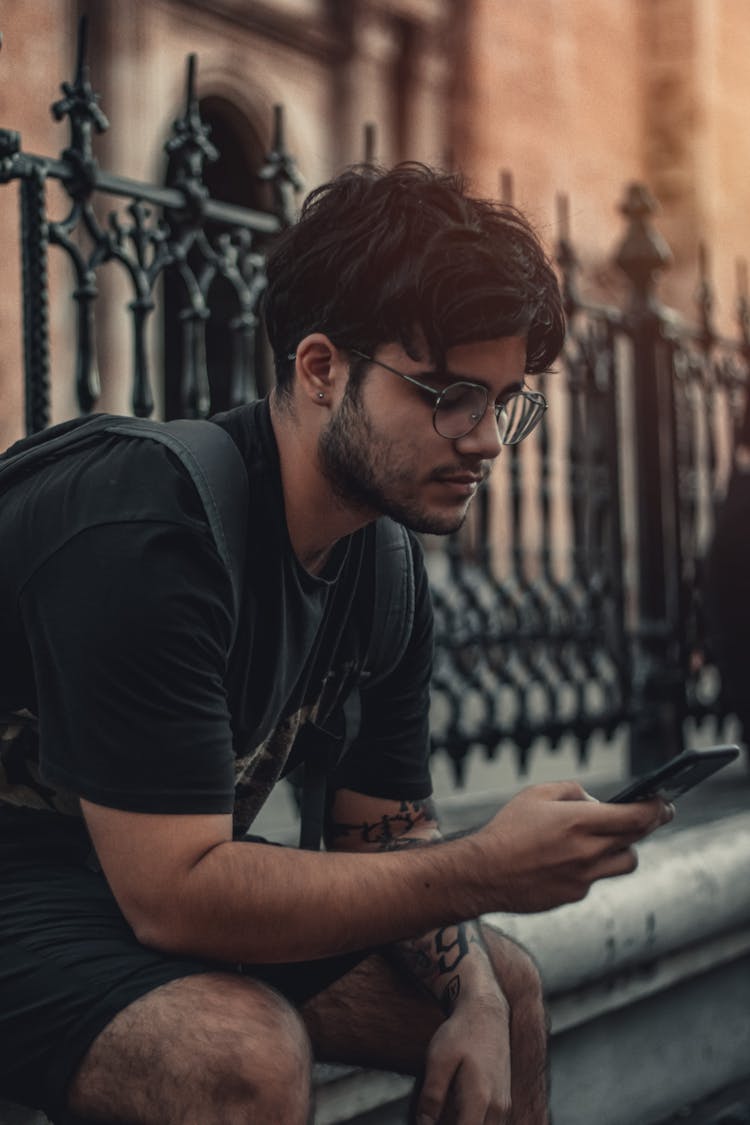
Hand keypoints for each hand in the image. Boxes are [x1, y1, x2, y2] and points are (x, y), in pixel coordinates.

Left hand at [416, 992, 511, 1124]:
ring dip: (464, 1124)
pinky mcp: (503, 1101)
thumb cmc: (463, 1032)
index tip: (431, 1123)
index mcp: (480, 1099)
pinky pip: (489, 1123)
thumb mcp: (438, 1059)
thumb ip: (432, 1096)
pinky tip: (455, 1108)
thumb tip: (424, 1124)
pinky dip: (472, 1121)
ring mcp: (503, 1105)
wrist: (487, 1012)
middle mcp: (498, 1108)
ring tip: (445, 1111)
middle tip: (436, 1116)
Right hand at [472, 780, 672, 913]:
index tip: (664, 802)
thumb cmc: (508, 829)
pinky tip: (575, 857)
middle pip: (637, 839)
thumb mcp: (537, 794)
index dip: (656, 809)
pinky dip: (595, 865)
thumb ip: (573, 791)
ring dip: (625, 848)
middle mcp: (588, 851)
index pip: (637, 817)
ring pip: (625, 863)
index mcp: (580, 822)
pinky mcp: (575, 894)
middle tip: (656, 813)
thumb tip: (597, 801)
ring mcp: (584, 877)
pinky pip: (598, 877)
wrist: (483, 873)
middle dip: (650, 823)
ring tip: (614, 837)